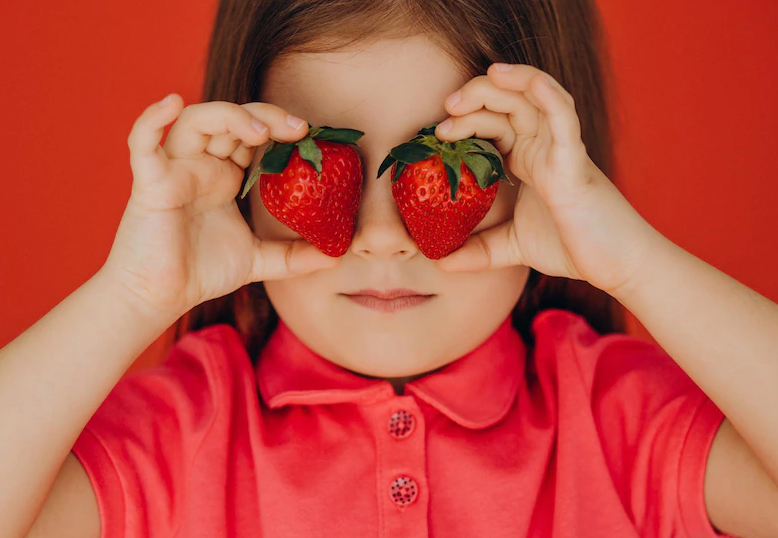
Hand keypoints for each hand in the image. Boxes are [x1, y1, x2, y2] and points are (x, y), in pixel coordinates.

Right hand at [102, 94, 337, 318]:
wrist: (160, 297)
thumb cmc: (201, 272)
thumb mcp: (259, 260)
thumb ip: (295, 256)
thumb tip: (335, 255)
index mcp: (225, 176)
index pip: (253, 135)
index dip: (279, 128)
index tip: (310, 136)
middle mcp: (201, 166)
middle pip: (231, 120)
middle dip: (265, 116)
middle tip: (299, 129)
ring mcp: (175, 170)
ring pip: (197, 121)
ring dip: (229, 116)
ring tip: (261, 132)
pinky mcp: (150, 183)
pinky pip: (142, 142)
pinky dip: (152, 119)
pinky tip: (172, 103)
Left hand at [432, 63, 660, 295]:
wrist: (616, 266)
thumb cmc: (574, 247)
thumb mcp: (514, 247)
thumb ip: (480, 252)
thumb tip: (444, 263)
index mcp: (528, 160)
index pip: (493, 123)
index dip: (466, 118)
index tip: (438, 133)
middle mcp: (543, 147)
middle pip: (508, 103)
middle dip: (476, 96)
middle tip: (447, 107)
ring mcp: (560, 150)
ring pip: (534, 99)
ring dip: (506, 84)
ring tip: (476, 84)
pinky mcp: (575, 163)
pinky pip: (564, 119)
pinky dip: (549, 96)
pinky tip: (531, 82)